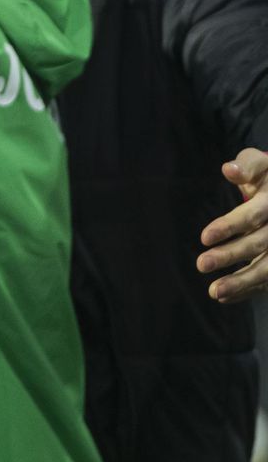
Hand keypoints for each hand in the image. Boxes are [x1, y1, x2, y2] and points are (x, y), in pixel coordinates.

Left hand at [197, 147, 267, 302]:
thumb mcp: (263, 164)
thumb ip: (247, 165)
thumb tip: (229, 169)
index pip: (254, 215)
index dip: (231, 226)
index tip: (204, 237)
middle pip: (260, 244)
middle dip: (231, 255)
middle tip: (201, 264)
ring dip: (243, 282)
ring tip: (214, 292)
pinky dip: (249, 290)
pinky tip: (224, 297)